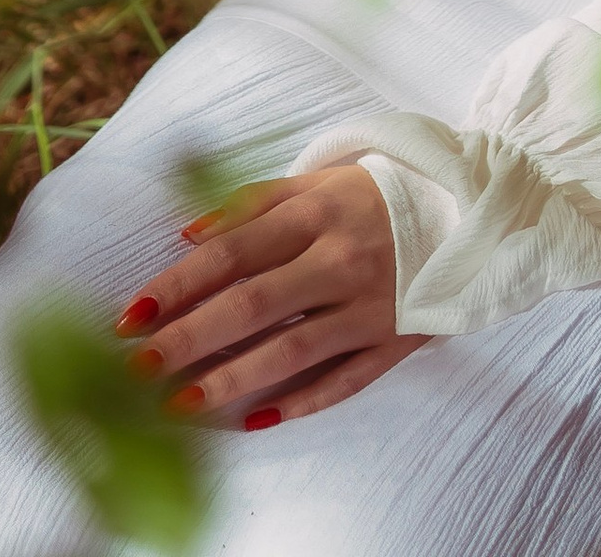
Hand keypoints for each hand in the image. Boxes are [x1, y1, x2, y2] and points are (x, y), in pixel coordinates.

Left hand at [114, 169, 427, 427]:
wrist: (468, 207)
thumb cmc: (375, 192)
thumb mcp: (318, 181)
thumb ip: (252, 202)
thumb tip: (186, 232)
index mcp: (315, 213)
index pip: (232, 251)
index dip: (179, 283)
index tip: (131, 315)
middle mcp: (338, 259)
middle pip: (252, 304)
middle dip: (189, 338)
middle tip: (137, 368)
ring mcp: (367, 305)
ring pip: (291, 350)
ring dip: (231, 380)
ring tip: (179, 404)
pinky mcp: (393, 341)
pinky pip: (343, 379)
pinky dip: (300, 402)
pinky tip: (256, 420)